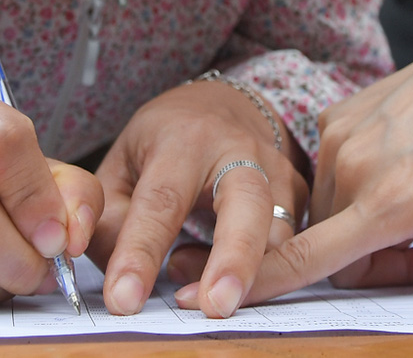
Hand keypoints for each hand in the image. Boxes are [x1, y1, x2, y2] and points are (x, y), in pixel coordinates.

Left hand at [93, 77, 308, 318]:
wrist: (224, 105)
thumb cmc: (166, 140)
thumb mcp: (122, 162)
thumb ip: (112, 220)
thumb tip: (126, 280)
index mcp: (184, 139)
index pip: (162, 201)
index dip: (141, 253)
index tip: (124, 299)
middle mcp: (240, 151)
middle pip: (249, 205)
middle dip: (235, 259)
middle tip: (216, 307)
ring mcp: (278, 173)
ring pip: (280, 237)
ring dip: (245, 279)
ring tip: (197, 290)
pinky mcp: (299, 196)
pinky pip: (288, 248)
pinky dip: (259, 275)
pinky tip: (218, 270)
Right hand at [245, 38, 412, 316]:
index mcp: (386, 201)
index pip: (308, 258)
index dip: (264, 284)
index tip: (213, 300)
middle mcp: (352, 168)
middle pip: (329, 248)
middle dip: (369, 261)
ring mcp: (340, 137)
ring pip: (327, 210)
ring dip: (359, 223)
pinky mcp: (336, 114)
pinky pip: (329, 172)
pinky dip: (353, 185)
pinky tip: (399, 171)